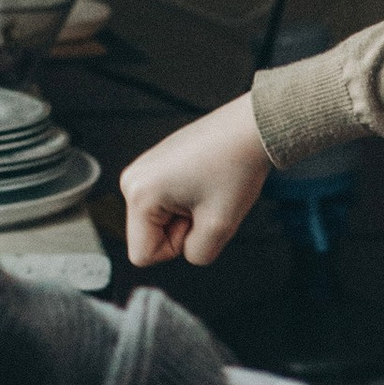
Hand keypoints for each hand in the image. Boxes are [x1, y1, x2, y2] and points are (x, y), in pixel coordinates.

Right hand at [122, 93, 271, 269]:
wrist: (250, 129)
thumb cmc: (237, 169)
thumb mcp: (220, 227)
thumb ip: (197, 254)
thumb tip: (185, 249)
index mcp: (139, 193)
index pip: (142, 254)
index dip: (176, 248)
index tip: (198, 217)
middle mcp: (132, 180)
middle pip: (150, 236)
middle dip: (182, 229)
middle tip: (207, 201)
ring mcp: (143, 169)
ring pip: (160, 220)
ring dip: (187, 215)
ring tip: (208, 189)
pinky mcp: (156, 164)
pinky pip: (166, 203)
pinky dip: (188, 200)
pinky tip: (206, 180)